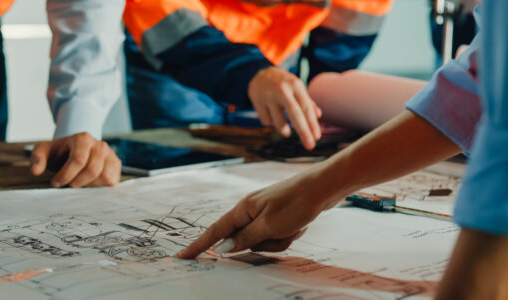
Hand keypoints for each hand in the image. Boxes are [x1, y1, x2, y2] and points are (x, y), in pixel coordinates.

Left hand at [29, 132, 120, 187]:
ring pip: (104, 177)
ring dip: (88, 185)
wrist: (74, 151)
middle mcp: (100, 145)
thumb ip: (37, 158)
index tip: (55, 182)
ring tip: (78, 182)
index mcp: (83, 138)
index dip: (66, 175)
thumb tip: (35, 171)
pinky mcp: (116, 165)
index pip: (78, 160)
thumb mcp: (44, 151)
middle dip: (76, 182)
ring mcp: (110, 155)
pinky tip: (88, 184)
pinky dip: (99, 187)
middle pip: (92, 170)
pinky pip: (112, 181)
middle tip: (67, 185)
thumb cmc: (59, 153)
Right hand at [177, 168, 344, 258]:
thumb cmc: (297, 203)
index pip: (214, 232)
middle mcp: (250, 210)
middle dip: (264, 244)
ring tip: (294, 226)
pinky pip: (276, 236)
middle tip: (283, 232)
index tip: (182, 257)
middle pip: (245, 241)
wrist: (325, 186)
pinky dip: (288, 235)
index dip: (198, 246)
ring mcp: (265, 213)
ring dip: (279, 240)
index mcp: (243, 209)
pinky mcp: (278, 216)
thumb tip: (223, 248)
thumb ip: (245, 239)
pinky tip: (300, 224)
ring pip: (263, 241)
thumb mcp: (269, 226)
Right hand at [248, 67, 321, 148]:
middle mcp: (282, 90)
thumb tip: (318, 116)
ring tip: (286, 131)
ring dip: (284, 130)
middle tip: (310, 146)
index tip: (317, 137)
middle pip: (295, 114)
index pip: (306, 107)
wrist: (258, 73)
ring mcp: (268, 96)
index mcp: (295, 85)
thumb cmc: (283, 83)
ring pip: (278, 123)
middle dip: (303, 132)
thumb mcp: (296, 88)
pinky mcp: (256, 101)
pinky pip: (266, 122)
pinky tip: (271, 114)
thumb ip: (307, 102)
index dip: (312, 124)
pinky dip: (271, 122)